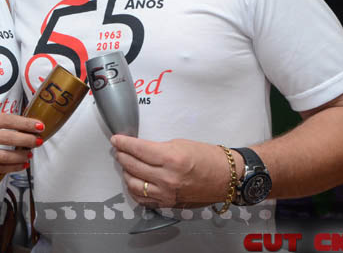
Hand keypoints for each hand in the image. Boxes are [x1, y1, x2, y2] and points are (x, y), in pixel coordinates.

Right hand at [0, 108, 44, 173]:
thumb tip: (25, 125)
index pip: (7, 120)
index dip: (25, 123)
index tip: (39, 126)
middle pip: (7, 138)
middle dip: (26, 140)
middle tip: (38, 141)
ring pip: (2, 156)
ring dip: (20, 156)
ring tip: (30, 154)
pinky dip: (11, 168)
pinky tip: (21, 165)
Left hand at [110, 135, 230, 208]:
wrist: (226, 177)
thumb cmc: (208, 158)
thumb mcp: (180, 144)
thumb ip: (157, 148)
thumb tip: (138, 149)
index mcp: (171, 159)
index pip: (138, 149)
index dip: (123, 143)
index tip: (116, 139)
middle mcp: (167, 178)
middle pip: (132, 165)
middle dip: (122, 155)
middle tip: (120, 149)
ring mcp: (167, 193)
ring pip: (133, 184)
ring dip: (126, 172)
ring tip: (126, 164)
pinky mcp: (168, 203)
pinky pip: (143, 198)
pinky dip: (134, 189)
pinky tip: (134, 180)